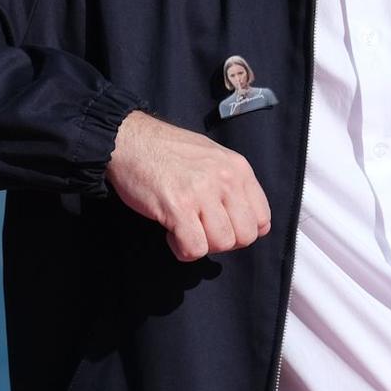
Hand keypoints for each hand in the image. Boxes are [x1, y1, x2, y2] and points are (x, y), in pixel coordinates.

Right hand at [105, 110, 272, 261]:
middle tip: (200, 228)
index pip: (262, 219)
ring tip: (183, 228)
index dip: (241, 230)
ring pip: (221, 244)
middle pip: (245, 236)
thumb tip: (249, 222)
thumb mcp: (212, 158)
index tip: (221, 225)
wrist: (128, 140)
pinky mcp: (178, 207)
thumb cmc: (167, 151)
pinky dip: (182, 250)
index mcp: (238, 168)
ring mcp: (202, 192)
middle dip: (222, 241)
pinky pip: (194, 248)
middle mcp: (225, 179)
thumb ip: (233, 186)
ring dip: (201, 244)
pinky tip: (171, 233)